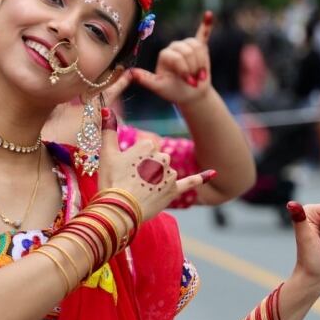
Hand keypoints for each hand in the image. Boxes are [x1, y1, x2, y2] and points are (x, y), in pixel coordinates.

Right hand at [97, 108, 214, 220]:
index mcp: (147, 146)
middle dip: (146, 167)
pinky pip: (190, 182)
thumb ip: (108, 130)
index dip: (134, 157)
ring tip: (140, 190)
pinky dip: (201, 178)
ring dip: (156, 177)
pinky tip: (213, 173)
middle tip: (131, 180)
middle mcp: (162, 157)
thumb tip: (106, 109)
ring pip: (165, 171)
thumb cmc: (111, 181)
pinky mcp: (174, 190)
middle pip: (155, 158)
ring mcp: (169, 175)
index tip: (126, 167)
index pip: (144, 146)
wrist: (119, 210)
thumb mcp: (107, 154)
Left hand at [129, 11, 213, 104]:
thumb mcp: (159, 87)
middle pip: (188, 50)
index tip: (188, 81)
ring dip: (201, 62)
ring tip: (199, 74)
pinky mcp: (200, 48)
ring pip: (198, 47)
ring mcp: (187, 47)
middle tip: (193, 79)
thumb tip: (130, 73)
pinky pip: (203, 34)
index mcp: (165, 55)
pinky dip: (207, 25)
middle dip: (193, 67)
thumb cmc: (174, 92)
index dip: (184, 69)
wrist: (191, 96)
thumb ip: (145, 80)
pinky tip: (209, 15)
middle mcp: (175, 47)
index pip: (177, 56)